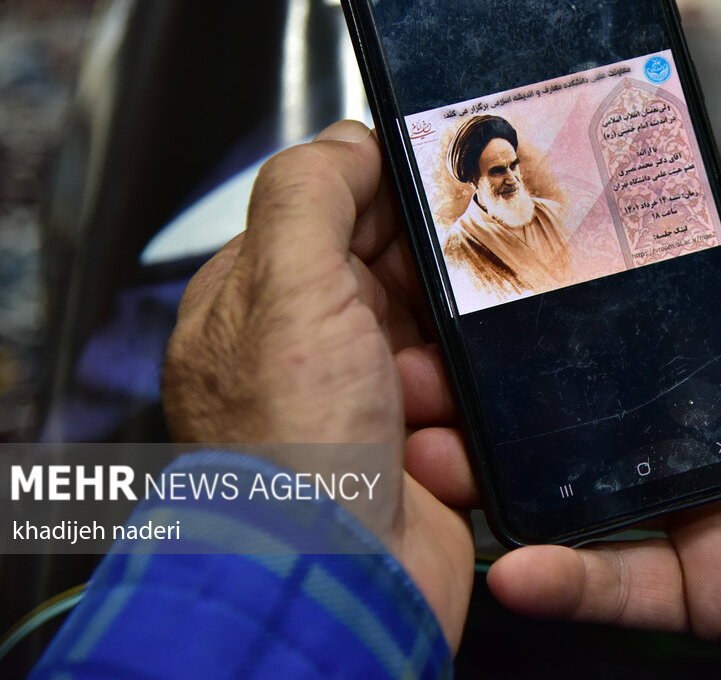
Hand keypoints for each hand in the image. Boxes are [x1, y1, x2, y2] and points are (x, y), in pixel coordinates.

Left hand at [161, 119, 471, 650]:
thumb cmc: (292, 451)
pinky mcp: (413, 451)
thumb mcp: (287, 288)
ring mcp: (358, 404)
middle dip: (431, 285)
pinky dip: (463, 414)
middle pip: (393, 274)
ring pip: (440, 336)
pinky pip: (465, 400)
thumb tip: (349, 137)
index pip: (328, 212)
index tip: (437, 191)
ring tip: (427, 391)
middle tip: (455, 289)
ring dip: (449, 357)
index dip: (386, 197)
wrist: (338, 583)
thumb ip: (310, 193)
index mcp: (255, 302)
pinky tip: (441, 437)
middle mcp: (303, 350)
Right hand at [485, 135, 720, 677]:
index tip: (511, 217)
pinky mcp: (715, 586)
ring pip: (590, 478)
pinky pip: (627, 581)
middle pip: (604, 383)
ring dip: (512, 464)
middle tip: (432, 338)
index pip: (666, 288)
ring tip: (434, 441)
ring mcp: (713, 500)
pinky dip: (570, 576)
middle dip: (520, 366)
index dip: (594, 258)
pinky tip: (517, 561)